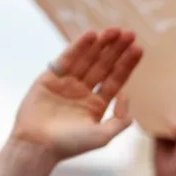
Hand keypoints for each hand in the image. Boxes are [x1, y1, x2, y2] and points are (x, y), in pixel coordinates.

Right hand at [13, 28, 141, 159]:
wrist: (37, 145)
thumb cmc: (70, 145)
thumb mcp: (103, 137)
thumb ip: (120, 120)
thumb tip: (127, 94)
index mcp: (97, 105)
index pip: (116, 80)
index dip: (127, 64)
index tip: (139, 49)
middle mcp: (83, 92)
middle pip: (104, 66)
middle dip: (117, 50)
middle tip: (130, 34)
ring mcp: (67, 83)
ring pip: (88, 59)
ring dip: (101, 44)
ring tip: (115, 30)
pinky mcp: (50, 77)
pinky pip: (67, 58)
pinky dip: (79, 46)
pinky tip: (92, 35)